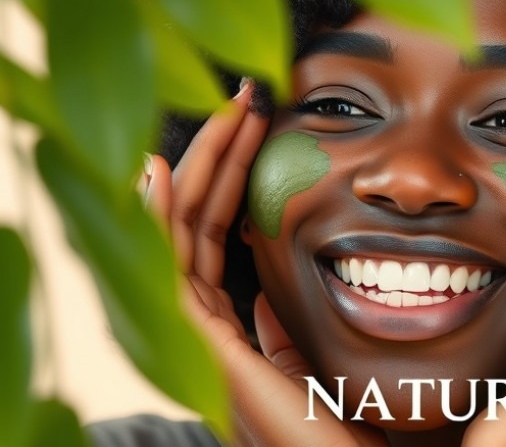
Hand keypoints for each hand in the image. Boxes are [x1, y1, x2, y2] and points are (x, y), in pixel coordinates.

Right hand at [141, 83, 386, 445]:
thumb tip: (263, 301)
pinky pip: (170, 274)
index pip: (214, 243)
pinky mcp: (206, 352)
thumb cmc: (342, 431)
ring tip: (225, 112)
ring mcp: (200, 344)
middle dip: (216, 160)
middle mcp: (204, 336)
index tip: (257, 128)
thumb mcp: (307, 368)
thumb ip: (280, 336)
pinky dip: (156, 220)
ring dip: (201, 169)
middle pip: (194, 230)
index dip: (230, 182)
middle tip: (242, 100)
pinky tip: (158, 171)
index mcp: (228, 338)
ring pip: (179, 240)